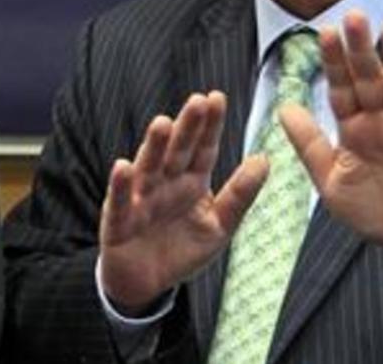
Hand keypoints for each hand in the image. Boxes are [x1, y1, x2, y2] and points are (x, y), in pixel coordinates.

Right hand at [99, 91, 267, 314]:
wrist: (147, 283)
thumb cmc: (182, 249)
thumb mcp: (219, 226)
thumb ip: (240, 195)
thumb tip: (264, 160)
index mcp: (191, 181)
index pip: (203, 148)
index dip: (209, 125)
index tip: (217, 98)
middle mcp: (165, 183)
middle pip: (177, 151)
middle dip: (187, 127)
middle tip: (198, 102)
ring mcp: (140, 199)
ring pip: (148, 168)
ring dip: (154, 146)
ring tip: (162, 123)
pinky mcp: (118, 220)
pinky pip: (119, 201)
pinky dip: (120, 185)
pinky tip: (123, 166)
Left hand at [279, 11, 382, 271]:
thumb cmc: (371, 211)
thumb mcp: (330, 179)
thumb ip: (309, 144)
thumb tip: (283, 108)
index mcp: (354, 128)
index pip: (341, 88)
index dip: (333, 62)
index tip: (322, 31)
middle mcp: (382, 123)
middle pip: (371, 80)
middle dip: (361, 50)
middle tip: (353, 15)